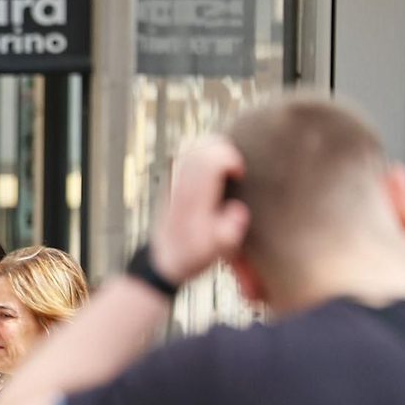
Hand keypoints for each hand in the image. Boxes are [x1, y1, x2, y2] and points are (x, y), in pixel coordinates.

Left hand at [150, 136, 250, 285]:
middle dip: (225, 149)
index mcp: (193, 195)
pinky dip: (203, 151)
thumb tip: (238, 210)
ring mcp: (172, 178)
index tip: (240, 174)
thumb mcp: (213, 252)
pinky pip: (186, 151)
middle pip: (203, 144)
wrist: (163, 259)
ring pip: (193, 144)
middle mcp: (179, 182)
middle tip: (234, 169)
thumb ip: (228, 233)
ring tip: (225, 166)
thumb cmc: (193, 255)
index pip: (211, 159)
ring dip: (214, 148)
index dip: (232, 160)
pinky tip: (212, 167)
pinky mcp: (170, 179)